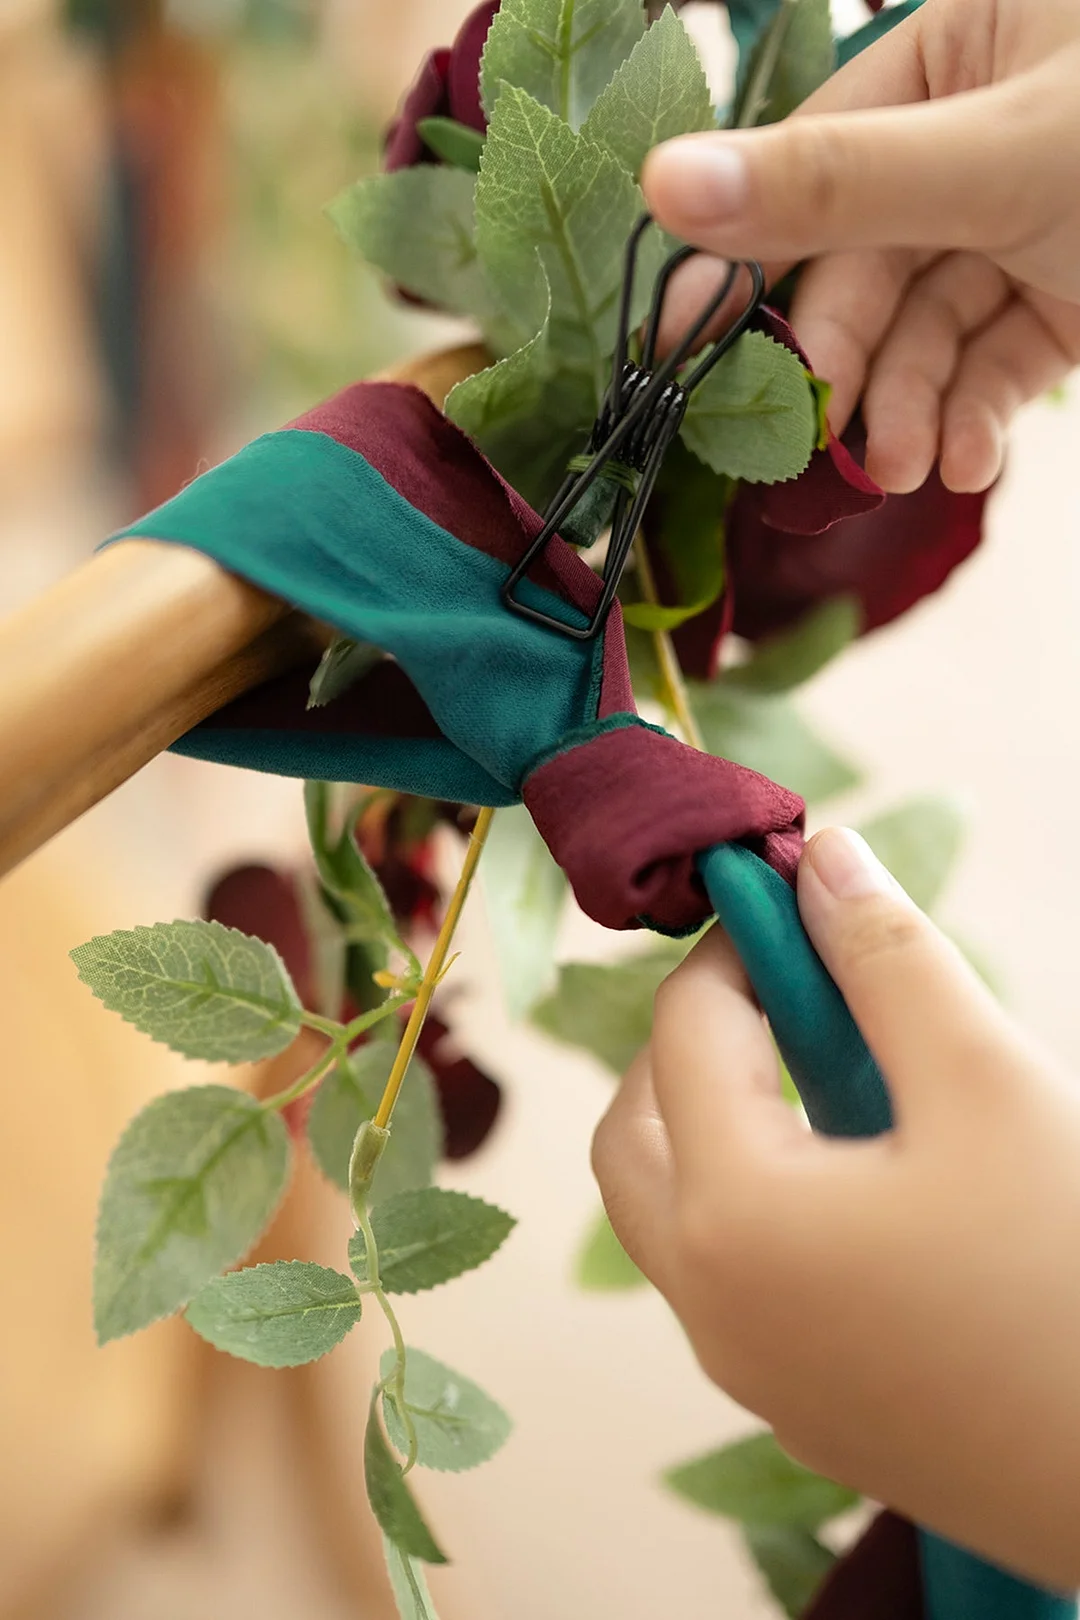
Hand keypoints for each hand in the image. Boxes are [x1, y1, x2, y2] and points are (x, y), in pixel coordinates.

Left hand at [593, 827, 1079, 1591]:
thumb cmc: (1068, 1271)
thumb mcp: (985, 1084)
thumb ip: (885, 956)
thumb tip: (818, 856)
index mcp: (729, 1213)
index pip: (686, 1029)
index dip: (738, 946)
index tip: (797, 902)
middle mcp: (708, 1301)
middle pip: (633, 1129)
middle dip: (690, 1039)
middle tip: (786, 992)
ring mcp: (747, 1369)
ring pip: (668, 1210)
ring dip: (713, 1121)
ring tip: (825, 1073)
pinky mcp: (800, 1408)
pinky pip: (727, 1280)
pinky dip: (750, 1201)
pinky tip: (858, 1180)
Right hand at [643, 0, 1079, 495]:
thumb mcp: (1002, 160)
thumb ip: (834, 182)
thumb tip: (666, 184)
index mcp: (961, 42)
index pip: (814, 159)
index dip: (747, 257)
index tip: (677, 342)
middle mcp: (985, 125)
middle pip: (866, 260)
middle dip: (854, 363)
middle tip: (827, 446)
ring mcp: (1028, 216)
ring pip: (927, 324)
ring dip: (911, 407)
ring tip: (912, 470)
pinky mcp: (1067, 296)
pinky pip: (992, 360)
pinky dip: (974, 416)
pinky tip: (969, 463)